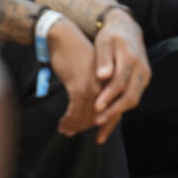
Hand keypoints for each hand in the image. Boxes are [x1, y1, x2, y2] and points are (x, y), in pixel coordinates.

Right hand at [47, 16, 101, 136]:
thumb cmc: (78, 56)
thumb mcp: (93, 73)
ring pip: (87, 116)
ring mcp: (94, 86)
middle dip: (86, 127)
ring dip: (74, 126)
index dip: (107, 127)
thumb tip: (95, 111)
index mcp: (113, 82)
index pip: (115, 111)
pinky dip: (68, 120)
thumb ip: (98, 89)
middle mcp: (107, 86)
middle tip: (71, 133)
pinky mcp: (79, 86)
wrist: (65, 38)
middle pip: (101, 116)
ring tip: (64, 130)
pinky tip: (62, 123)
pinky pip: (74, 111)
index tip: (100, 138)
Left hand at [92, 8, 150, 143]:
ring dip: (118, 115)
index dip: (109, 96)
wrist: (127, 29)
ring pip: (133, 100)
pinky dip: (121, 111)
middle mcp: (141, 68)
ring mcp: (144, 76)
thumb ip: (103, 59)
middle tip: (97, 123)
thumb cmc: (111, 36)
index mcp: (130, 57)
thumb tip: (102, 76)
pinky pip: (133, 98)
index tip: (96, 106)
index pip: (120, 81)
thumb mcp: (103, 42)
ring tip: (100, 129)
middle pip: (131, 95)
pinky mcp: (142, 81)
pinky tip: (109, 122)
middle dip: (114, 111)